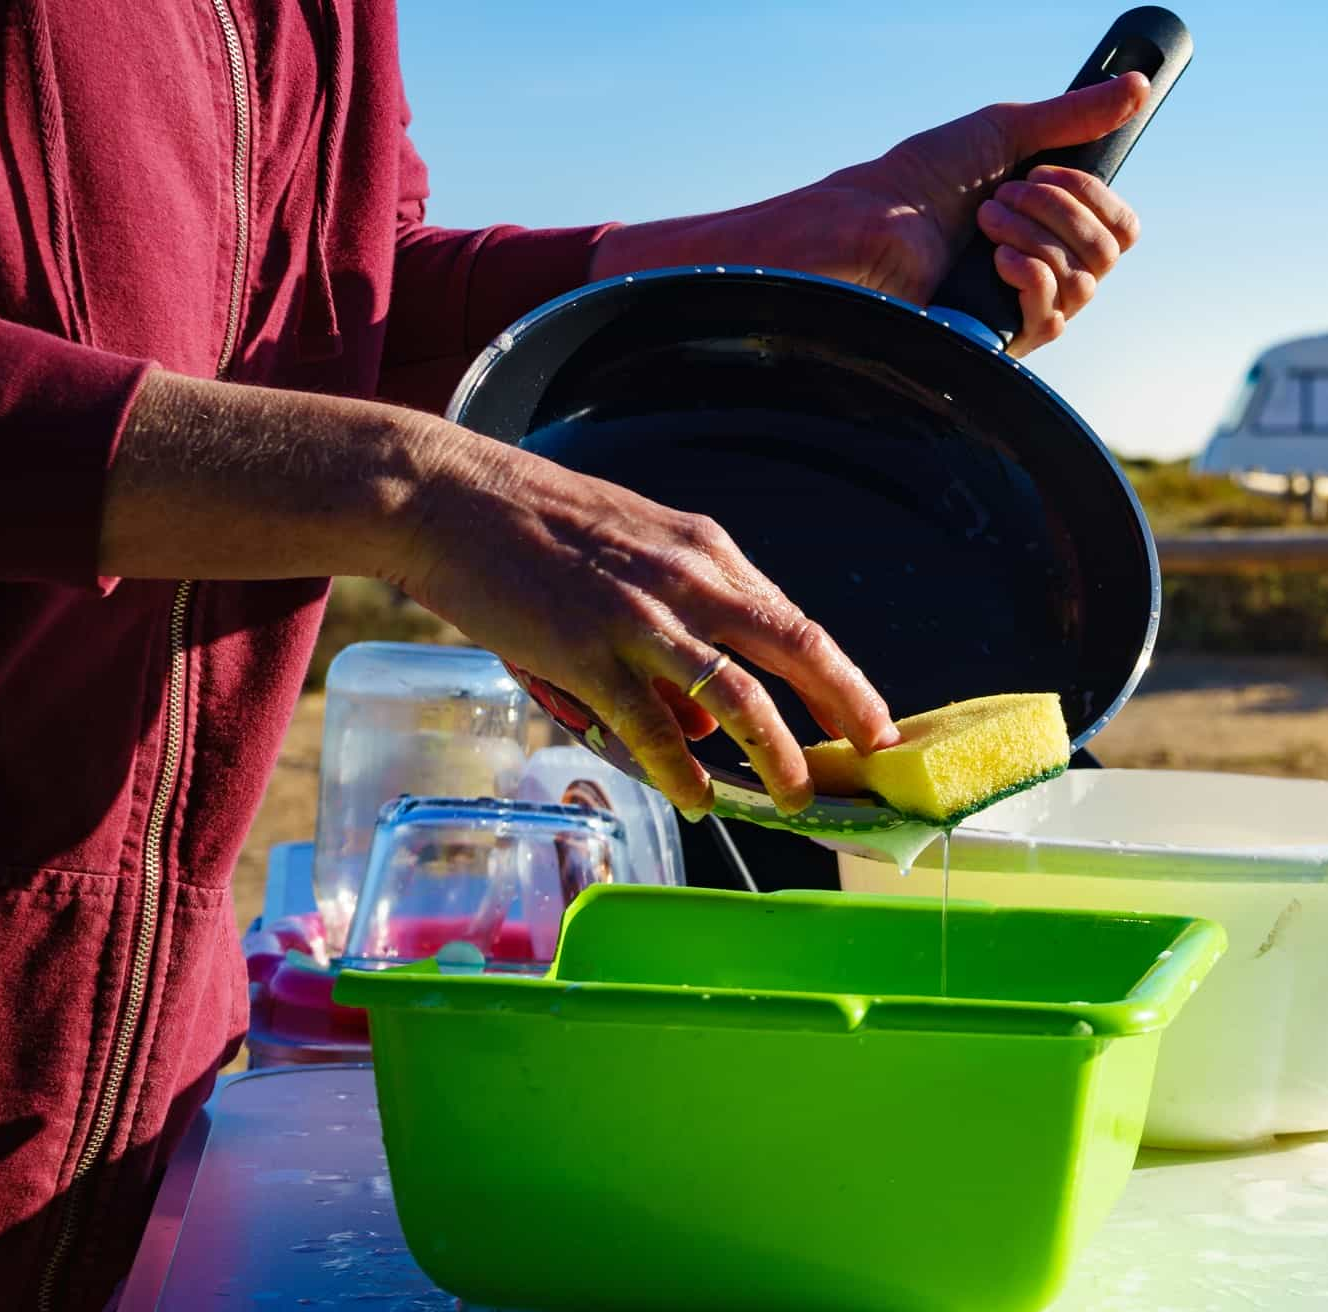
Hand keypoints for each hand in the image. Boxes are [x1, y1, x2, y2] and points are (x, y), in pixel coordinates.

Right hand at [106, 372, 895, 818]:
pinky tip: (694, 797)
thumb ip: (682, 627)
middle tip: (872, 759)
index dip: (843, 678)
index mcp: (707, 552)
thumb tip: (704, 727)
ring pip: (736, 698)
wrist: (452, 497)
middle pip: (794, 649)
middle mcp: (688, 579)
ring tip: (791, 797)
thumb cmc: (543, 528)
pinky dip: (680, 770)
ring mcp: (639, 617)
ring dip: (775, 755)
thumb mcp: (636, 554)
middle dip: (846, 709)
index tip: (875, 723)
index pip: (795, 623)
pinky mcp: (585, 653)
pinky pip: (650, 727)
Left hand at [590, 74, 1149, 356]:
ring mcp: (1023, 310)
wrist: (867, 224)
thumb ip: (1071, 118)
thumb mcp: (1002, 133)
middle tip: (1004, 193)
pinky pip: (1055, 315)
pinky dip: (1029, 275)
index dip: (1093, 193)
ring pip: (1086, 282)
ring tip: (981, 221)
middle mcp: (1044, 271)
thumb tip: (1140, 86)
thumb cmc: (918, 180)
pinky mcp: (1001, 341)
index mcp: (1048, 227)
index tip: (1043, 170)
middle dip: (1061, 208)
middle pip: (1111, 252)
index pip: (1120, 227)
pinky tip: (992, 261)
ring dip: (1034, 235)